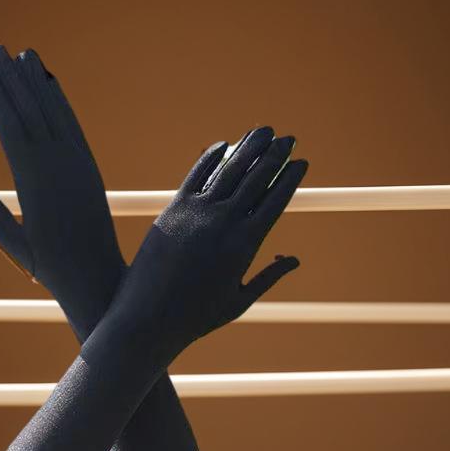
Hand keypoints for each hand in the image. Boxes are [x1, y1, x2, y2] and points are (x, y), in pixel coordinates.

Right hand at [0, 43, 124, 338]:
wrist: (96, 278)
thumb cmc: (45, 266)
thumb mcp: (7, 238)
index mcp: (32, 182)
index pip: (8, 125)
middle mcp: (56, 166)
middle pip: (29, 111)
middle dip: (10, 78)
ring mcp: (76, 164)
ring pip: (53, 113)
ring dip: (36, 81)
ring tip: (22, 54)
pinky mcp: (90, 168)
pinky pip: (72, 126)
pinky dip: (60, 102)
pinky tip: (50, 83)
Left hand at [101, 127, 307, 364]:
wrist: (148, 319)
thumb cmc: (196, 318)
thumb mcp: (238, 300)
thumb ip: (269, 277)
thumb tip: (294, 259)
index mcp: (246, 244)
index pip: (276, 199)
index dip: (290, 177)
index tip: (301, 162)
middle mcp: (224, 222)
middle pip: (256, 177)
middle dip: (276, 154)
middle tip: (289, 139)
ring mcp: (197, 213)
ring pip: (229, 169)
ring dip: (249, 146)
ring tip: (263, 131)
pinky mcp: (173, 210)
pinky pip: (196, 176)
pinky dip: (211, 158)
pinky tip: (223, 145)